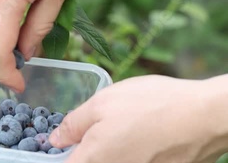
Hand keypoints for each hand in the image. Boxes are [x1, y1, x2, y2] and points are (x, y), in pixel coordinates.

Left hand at [49, 75, 227, 162]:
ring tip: (123, 129)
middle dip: (82, 150)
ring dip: (107, 150)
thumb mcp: (101, 104)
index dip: (56, 154)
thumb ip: (73, 125)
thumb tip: (54, 140)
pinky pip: (128, 162)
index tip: (60, 143)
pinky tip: (138, 136)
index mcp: (92, 161)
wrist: (204, 117)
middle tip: (91, 131)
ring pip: (108, 162)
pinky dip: (127, 152)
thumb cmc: (151, 106)